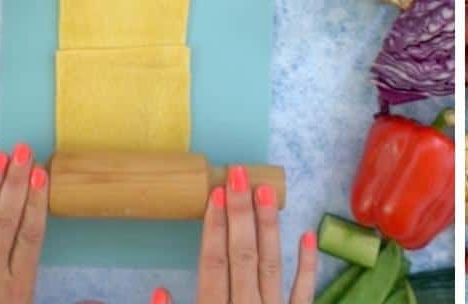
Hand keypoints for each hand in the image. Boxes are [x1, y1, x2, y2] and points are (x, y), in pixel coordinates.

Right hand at [153, 165, 316, 303]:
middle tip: (238, 175)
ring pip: (271, 264)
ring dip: (268, 226)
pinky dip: (307, 264)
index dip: (214, 228)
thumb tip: (159, 289)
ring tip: (266, 190)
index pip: (213, 264)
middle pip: (242, 256)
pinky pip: (304, 292)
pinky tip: (307, 235)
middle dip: (240, 213)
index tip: (215, 193)